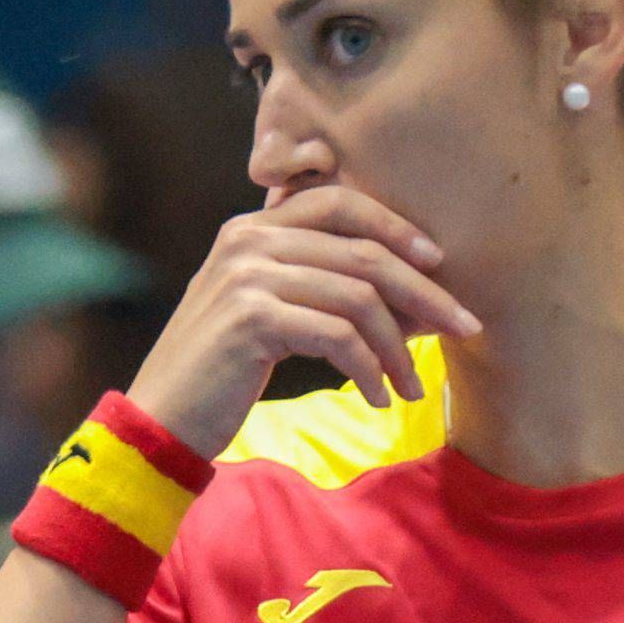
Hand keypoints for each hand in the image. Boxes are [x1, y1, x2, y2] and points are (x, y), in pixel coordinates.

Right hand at [124, 149, 475, 443]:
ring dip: (397, 348)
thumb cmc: (220, 374)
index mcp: (250, 229)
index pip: (339, 203)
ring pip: (358, 298)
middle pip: (362, 251)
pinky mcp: (253, 320)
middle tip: (463, 326)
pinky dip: (370, 369)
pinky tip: (377, 397)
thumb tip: (412, 295)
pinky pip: (339, 336)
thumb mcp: (266, 314)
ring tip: (410, 386)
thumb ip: (316, 287)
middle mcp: (248, 241)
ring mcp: (248, 277)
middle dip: (423, 292)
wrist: (160, 419)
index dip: (396, 227)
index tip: (438, 263)